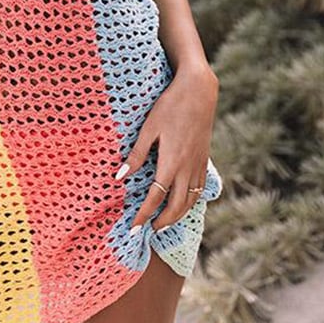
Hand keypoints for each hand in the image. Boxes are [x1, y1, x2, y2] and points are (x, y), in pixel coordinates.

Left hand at [121, 64, 218, 231]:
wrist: (199, 91)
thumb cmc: (170, 106)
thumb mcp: (149, 128)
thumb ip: (136, 154)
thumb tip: (119, 176)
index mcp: (171, 162)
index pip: (156, 197)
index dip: (143, 214)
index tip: (133, 226)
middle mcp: (187, 168)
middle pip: (176, 206)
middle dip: (162, 222)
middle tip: (148, 230)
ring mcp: (198, 165)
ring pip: (190, 201)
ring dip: (177, 216)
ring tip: (163, 224)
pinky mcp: (204, 159)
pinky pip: (199, 189)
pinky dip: (190, 202)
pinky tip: (183, 204)